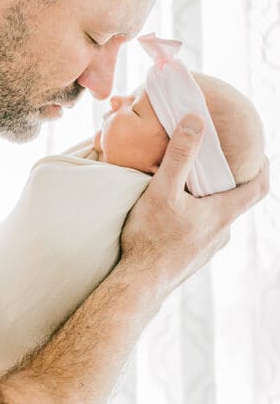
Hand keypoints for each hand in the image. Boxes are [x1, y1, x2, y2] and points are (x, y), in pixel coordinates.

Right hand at [119, 114, 269, 297]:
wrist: (139, 283)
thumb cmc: (150, 238)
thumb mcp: (162, 190)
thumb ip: (179, 155)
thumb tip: (195, 120)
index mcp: (222, 214)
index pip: (258, 188)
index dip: (263, 168)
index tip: (259, 152)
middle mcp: (221, 233)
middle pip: (234, 201)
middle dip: (227, 180)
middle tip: (214, 161)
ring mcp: (208, 248)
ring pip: (215, 217)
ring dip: (208, 200)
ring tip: (190, 184)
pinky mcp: (193, 258)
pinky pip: (201, 231)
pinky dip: (196, 216)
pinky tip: (173, 212)